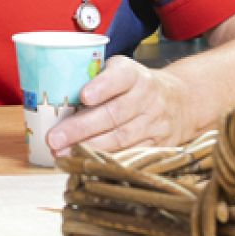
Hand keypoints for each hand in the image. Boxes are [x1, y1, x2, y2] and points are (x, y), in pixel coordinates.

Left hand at [44, 57, 188, 156]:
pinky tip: (85, 163)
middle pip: (115, 114)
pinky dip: (106, 160)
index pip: (121, 77)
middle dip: (82, 128)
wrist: (182, 101)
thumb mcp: (121, 71)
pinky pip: (130, 154)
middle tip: (54, 138)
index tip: (84, 96)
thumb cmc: (135, 86)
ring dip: (89, 148)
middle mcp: (147, 98)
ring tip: (62, 153)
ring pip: (121, 138)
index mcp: (135, 75)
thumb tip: (52, 95)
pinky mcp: (158, 145)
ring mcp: (154, 123)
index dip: (103, 86)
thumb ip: (93, 79)